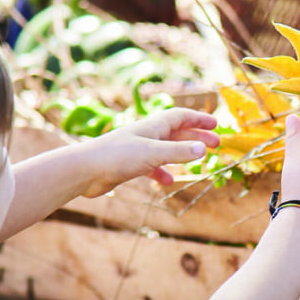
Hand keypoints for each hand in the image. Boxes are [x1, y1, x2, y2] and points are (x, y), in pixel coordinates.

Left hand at [79, 108, 219, 196]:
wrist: (84, 170)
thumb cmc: (117, 157)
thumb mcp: (153, 154)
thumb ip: (178, 152)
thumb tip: (202, 149)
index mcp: (153, 126)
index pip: (181, 116)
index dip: (199, 119)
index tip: (215, 124)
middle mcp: (146, 135)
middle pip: (177, 132)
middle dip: (197, 136)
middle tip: (216, 144)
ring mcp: (138, 150)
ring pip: (166, 148)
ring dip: (183, 152)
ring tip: (199, 160)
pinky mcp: (129, 165)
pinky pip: (152, 166)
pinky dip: (163, 172)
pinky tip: (168, 182)